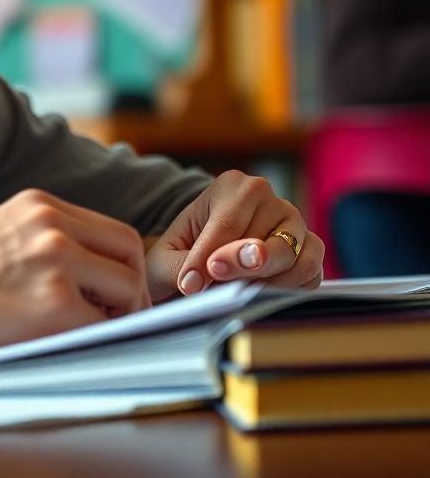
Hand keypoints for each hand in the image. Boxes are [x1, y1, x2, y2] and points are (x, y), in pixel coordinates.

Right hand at [0, 188, 149, 366]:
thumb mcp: (0, 235)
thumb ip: (45, 241)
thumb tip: (91, 274)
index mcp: (39, 205)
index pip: (110, 230)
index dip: (116, 265)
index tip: (107, 293)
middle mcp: (52, 224)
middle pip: (130, 250)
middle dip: (129, 288)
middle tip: (110, 317)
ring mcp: (57, 261)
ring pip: (128, 287)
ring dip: (116, 315)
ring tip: (81, 332)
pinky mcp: (57, 304)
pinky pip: (104, 327)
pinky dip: (94, 341)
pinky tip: (62, 345)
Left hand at [144, 171, 324, 302]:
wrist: (203, 254)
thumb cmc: (183, 250)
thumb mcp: (168, 254)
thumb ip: (182, 264)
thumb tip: (195, 284)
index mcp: (232, 185)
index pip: (227, 224)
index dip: (209, 257)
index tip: (191, 283)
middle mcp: (268, 198)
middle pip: (263, 243)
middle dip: (239, 271)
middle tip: (217, 283)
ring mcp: (293, 221)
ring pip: (291, 257)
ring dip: (266, 283)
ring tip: (240, 293)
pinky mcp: (310, 248)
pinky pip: (311, 271)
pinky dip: (290, 288)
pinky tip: (263, 294)